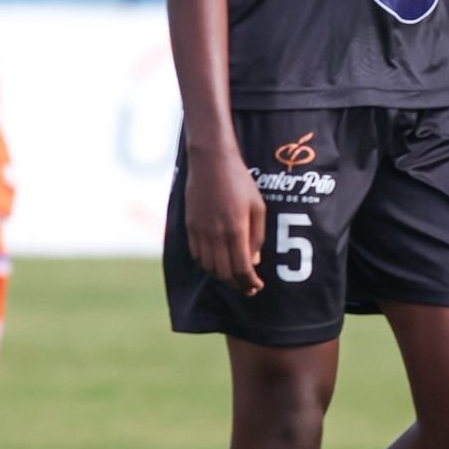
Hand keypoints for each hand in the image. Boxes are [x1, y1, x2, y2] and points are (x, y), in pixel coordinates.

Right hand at [185, 144, 265, 295]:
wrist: (211, 161)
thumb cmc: (240, 181)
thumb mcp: (258, 207)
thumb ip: (257, 237)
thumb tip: (253, 262)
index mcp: (235, 228)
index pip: (241, 268)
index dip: (250, 282)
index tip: (257, 287)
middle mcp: (215, 234)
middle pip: (224, 273)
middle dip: (237, 285)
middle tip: (248, 288)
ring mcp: (200, 231)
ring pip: (208, 267)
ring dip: (222, 276)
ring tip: (234, 277)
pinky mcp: (189, 226)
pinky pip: (196, 256)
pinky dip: (207, 265)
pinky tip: (218, 262)